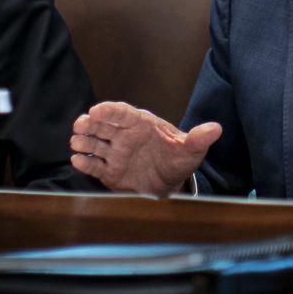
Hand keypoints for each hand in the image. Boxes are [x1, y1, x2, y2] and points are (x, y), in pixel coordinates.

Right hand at [69, 102, 220, 196]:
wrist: (171, 183)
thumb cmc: (178, 159)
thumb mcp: (191, 150)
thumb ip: (199, 139)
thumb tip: (216, 129)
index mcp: (141, 125)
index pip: (123, 113)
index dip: (109, 110)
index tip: (97, 110)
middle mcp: (124, 136)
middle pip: (103, 126)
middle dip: (90, 124)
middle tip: (80, 124)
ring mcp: (115, 153)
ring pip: (95, 143)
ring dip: (84, 142)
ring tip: (76, 142)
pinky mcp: (109, 171)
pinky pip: (94, 165)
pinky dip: (85, 163)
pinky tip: (77, 161)